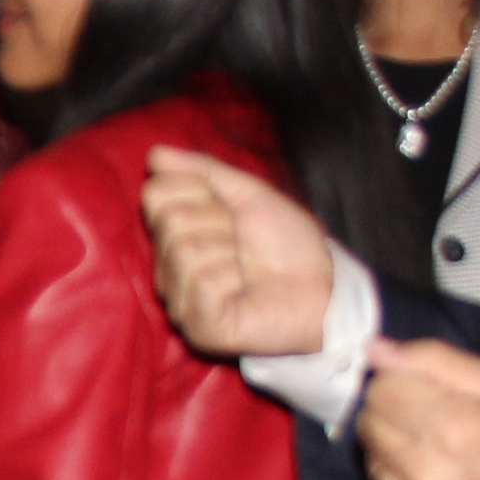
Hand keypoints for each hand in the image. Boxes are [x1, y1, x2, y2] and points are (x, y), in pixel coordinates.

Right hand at [141, 149, 336, 355]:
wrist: (324, 286)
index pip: (156, 193)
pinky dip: (234, 281)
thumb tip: (156, 153)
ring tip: (248, 271)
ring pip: (185, 251)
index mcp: (174, 235)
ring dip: (230, 253)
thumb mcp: (248, 194)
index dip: (200, 192)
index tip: (231, 210)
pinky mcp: (198, 327)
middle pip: (171, 221)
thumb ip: (203, 172)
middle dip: (219, 222)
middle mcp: (169, 269)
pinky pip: (203, 283)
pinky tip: (246, 293)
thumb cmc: (287, 243)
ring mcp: (181, 301)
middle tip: (244, 244)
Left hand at [356, 339, 479, 479]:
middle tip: (433, 424)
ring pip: (372, 464)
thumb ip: (435, 361)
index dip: (401, 384)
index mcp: (452, 427)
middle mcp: (427, 476)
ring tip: (438, 459)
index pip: (380, 389)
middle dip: (394, 416)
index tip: (424, 393)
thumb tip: (375, 350)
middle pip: (369, 425)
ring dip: (395, 455)